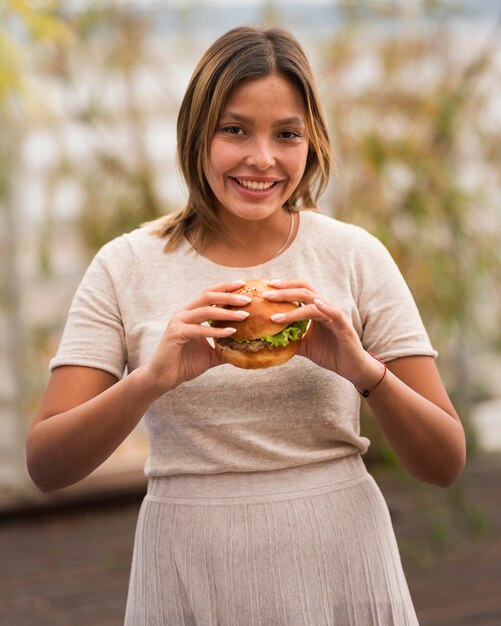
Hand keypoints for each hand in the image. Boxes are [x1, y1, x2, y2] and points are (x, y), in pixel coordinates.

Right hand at [143, 281, 251, 392]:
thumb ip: (226, 347)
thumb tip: (247, 348)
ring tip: (244, 315)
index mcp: (191, 313)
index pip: (210, 294)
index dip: (226, 288)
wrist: (164, 378)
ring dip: (227, 312)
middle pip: (208, 296)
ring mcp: (178, 321)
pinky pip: (199, 329)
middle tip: (248, 299)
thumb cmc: (185, 364)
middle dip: (229, 295)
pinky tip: (231, 332)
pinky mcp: (175, 333)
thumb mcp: (211, 354)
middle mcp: (184, 313)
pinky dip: (216, 331)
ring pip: (205, 310)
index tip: (244, 285)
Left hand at [263, 280, 383, 387]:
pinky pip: (334, 313)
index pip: (299, 290)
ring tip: (275, 313)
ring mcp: (335, 314)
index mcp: (316, 309)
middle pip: (304, 290)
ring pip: (313, 302)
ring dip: (293, 306)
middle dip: (284, 291)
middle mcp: (325, 307)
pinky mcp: (344, 325)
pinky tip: (315, 304)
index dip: (284, 286)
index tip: (266, 287)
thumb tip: (268, 340)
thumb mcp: (304, 345)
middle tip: (265, 294)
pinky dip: (324, 307)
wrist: (351, 368)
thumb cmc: (330, 354)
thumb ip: (290, 339)